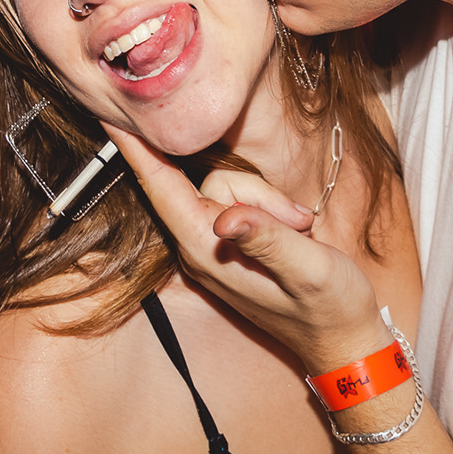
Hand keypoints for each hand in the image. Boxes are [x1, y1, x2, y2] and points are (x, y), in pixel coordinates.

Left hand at [104, 124, 389, 372]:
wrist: (342, 339)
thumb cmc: (330, 309)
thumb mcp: (308, 269)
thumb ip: (267, 239)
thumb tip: (225, 218)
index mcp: (207, 252)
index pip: (162, 189)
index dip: (136, 149)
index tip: (110, 114)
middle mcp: (199, 249)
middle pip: (211, 181)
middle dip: (258, 190)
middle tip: (298, 222)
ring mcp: (213, 247)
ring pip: (230, 188)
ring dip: (271, 202)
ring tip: (300, 233)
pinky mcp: (229, 243)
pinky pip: (241, 202)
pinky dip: (271, 209)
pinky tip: (295, 233)